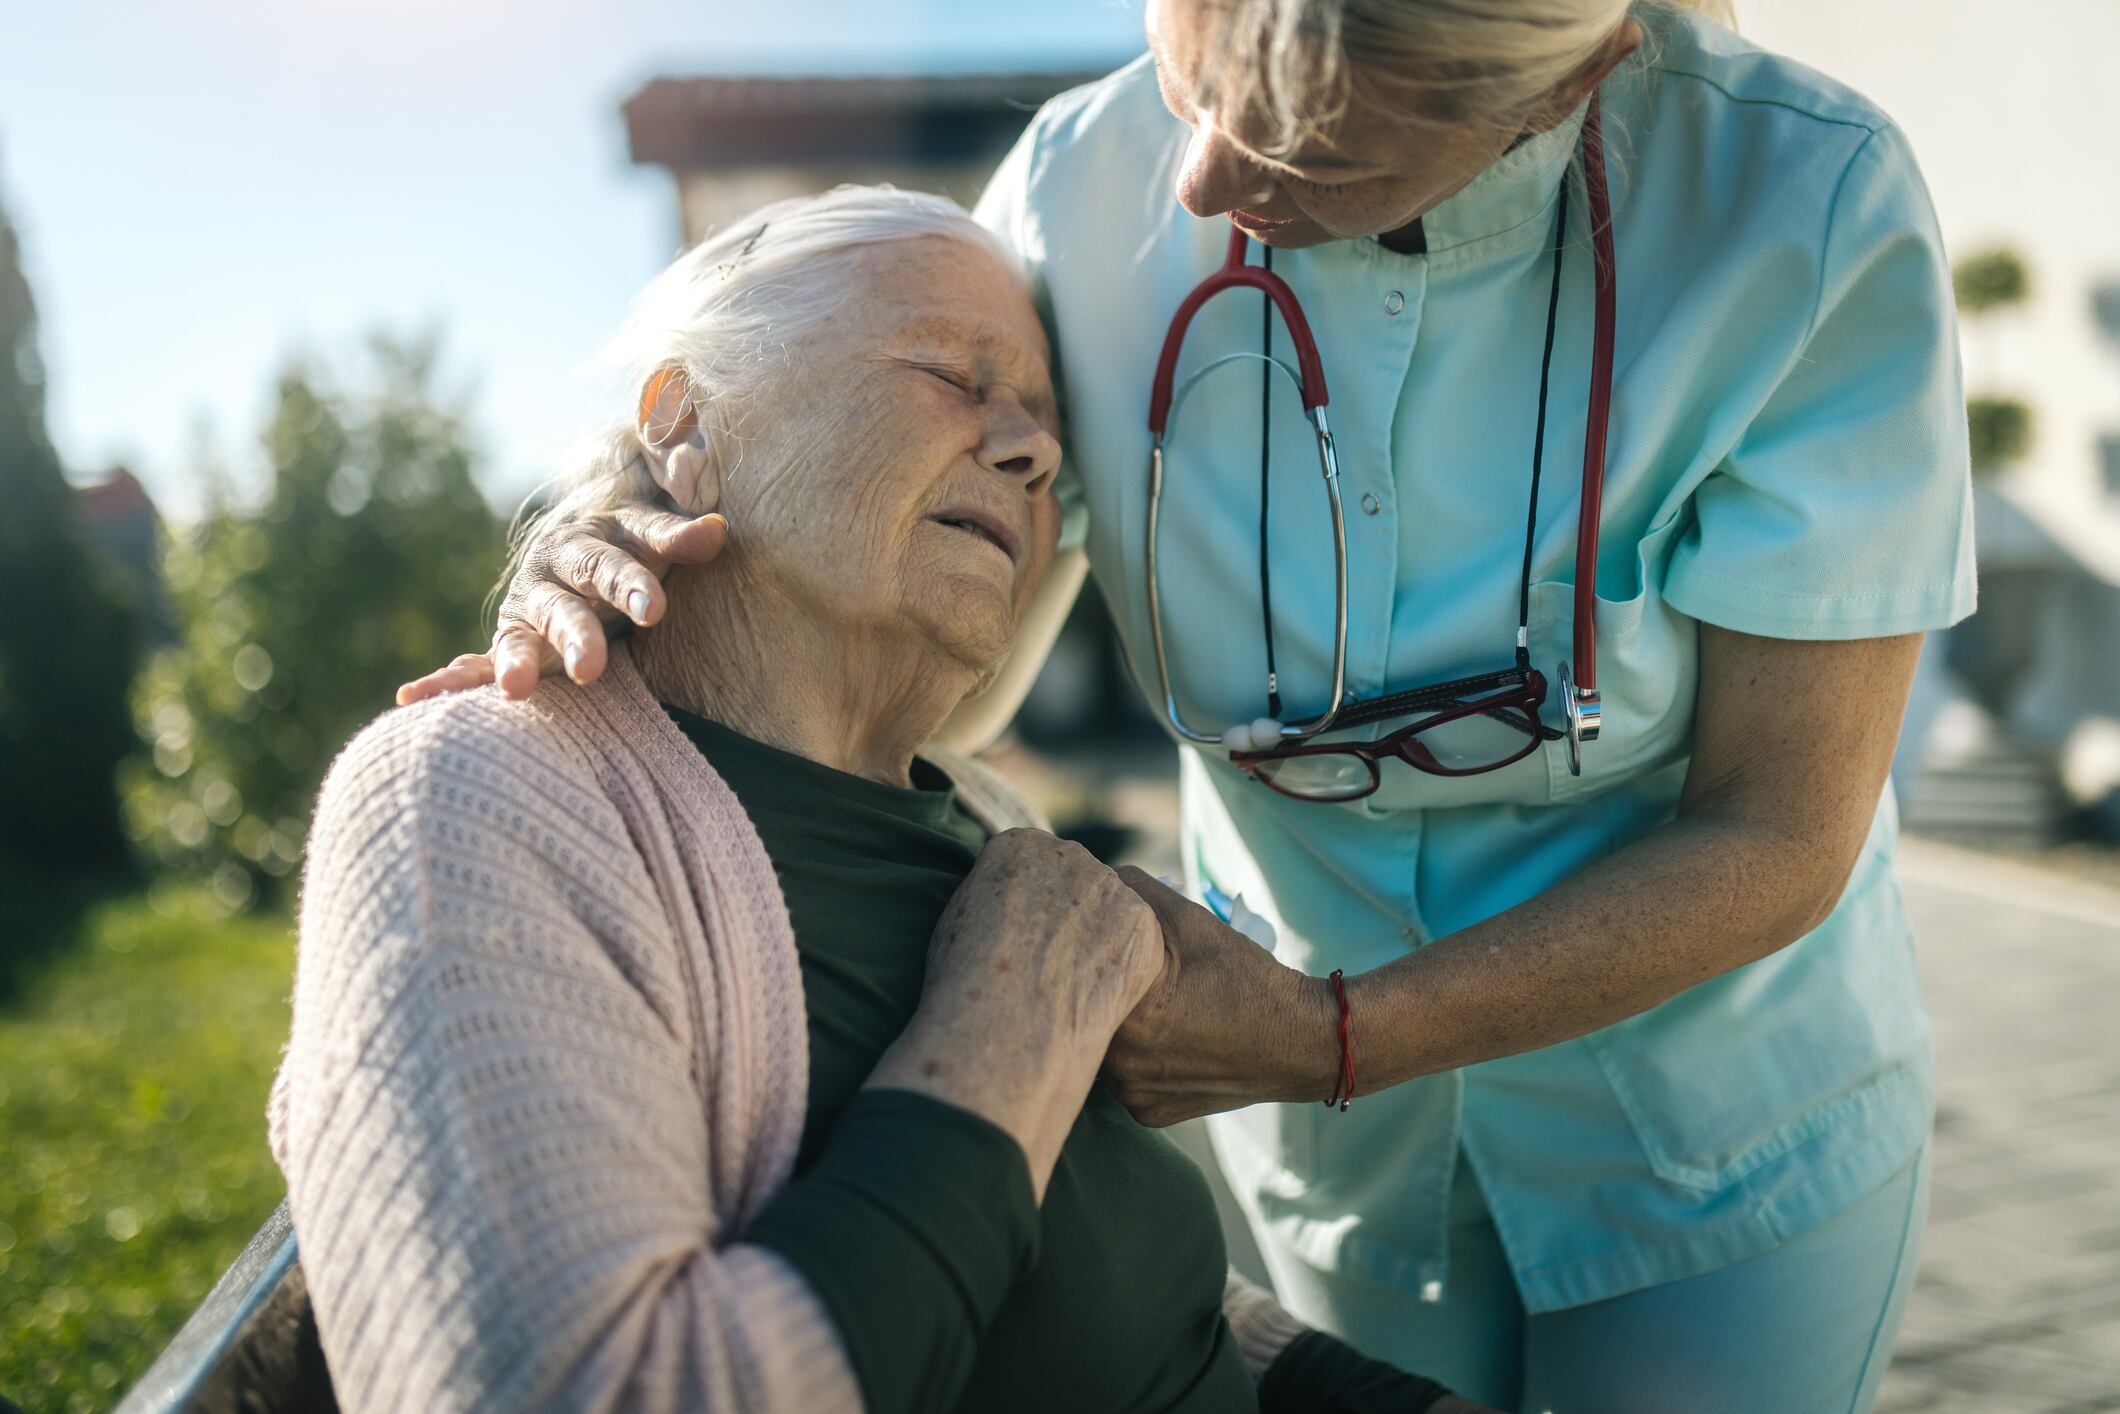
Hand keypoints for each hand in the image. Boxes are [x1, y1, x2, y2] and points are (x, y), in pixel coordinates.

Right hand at [395, 507, 727, 704]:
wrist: (584, 534)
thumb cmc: (634, 544)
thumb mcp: (655, 534)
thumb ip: (680, 536)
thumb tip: (717, 531)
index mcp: (602, 534)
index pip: (626, 554)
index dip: (637, 582)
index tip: (655, 611)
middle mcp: (561, 564)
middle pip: (570, 596)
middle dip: (580, 632)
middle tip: (592, 668)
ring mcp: (533, 601)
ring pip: (530, 630)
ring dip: (520, 660)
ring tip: (517, 689)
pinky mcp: (514, 637)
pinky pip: (475, 660)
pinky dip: (446, 678)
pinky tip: (411, 696)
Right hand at [868, 829, 1163, 1199]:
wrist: (1006, 1019)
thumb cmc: (966, 981)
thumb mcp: (959, 920)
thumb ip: (994, 898)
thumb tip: (1009, 909)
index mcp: (1017, 845)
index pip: (1032, 866)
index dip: (1028, 909)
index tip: (1021, 942)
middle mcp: (1068, 853)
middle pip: (1075, 883)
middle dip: (1068, 917)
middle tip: (1052, 966)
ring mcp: (1110, 886)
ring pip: (1110, 912)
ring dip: (1098, 941)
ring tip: (1071, 987)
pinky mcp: (1142, 923)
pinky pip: (1137, 942)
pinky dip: (1124, 969)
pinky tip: (1098, 996)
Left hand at [1104, 869, 1339, 1126]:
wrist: (1302, 1042)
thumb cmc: (1246, 978)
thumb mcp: (1191, 920)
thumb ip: (1135, 889)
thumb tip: (1097, 878)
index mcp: (1128, 1017)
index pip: (1076, 976)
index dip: (1085, 954)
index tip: (1099, 944)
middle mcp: (1123, 1066)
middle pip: (1087, 1015)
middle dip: (1103, 989)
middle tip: (1128, 973)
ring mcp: (1135, 1096)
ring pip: (1103, 1047)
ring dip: (1117, 1024)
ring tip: (1153, 1004)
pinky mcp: (1150, 1114)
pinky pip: (1125, 1077)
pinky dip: (1137, 1056)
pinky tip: (1166, 1037)